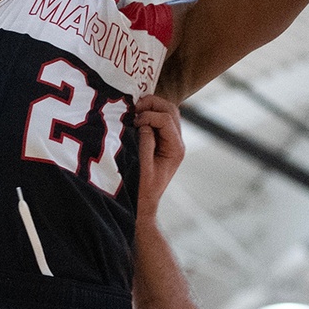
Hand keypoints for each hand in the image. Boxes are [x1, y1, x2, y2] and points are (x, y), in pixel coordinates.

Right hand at [135, 94, 185, 218]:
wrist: (143, 205)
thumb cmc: (142, 190)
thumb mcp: (142, 167)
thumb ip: (145, 142)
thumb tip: (143, 122)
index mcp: (175, 149)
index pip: (166, 119)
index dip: (149, 115)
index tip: (133, 122)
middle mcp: (176, 142)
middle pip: (171, 110)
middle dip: (152, 104)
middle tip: (133, 107)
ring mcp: (170, 141)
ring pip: (166, 112)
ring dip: (150, 107)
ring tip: (133, 110)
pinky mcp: (161, 141)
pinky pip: (159, 120)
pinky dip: (148, 114)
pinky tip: (135, 117)